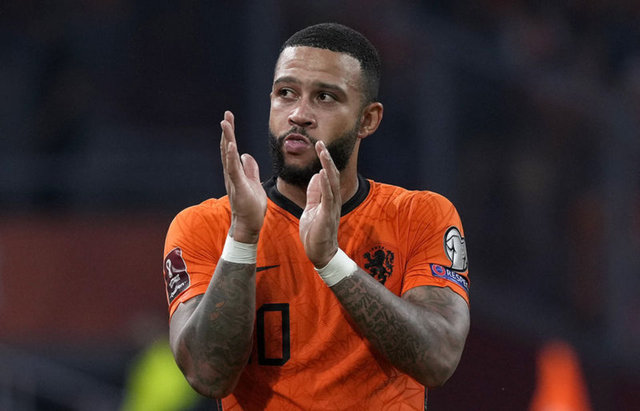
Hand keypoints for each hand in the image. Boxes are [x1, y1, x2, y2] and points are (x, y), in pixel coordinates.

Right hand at [220, 111, 266, 242]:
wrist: (249, 225)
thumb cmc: (251, 206)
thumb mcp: (253, 182)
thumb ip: (250, 168)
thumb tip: (246, 155)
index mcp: (235, 171)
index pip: (231, 148)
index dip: (230, 133)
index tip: (229, 118)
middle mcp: (231, 173)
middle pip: (227, 148)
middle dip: (227, 131)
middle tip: (226, 115)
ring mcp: (233, 180)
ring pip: (228, 156)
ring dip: (228, 139)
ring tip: (225, 124)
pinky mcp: (238, 187)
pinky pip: (234, 170)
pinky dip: (232, 157)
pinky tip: (232, 145)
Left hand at [299, 141, 340, 266]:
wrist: (320, 253)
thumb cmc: (316, 233)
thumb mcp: (311, 208)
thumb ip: (315, 193)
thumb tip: (316, 176)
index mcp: (328, 198)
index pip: (328, 175)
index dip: (324, 160)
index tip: (319, 145)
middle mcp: (333, 201)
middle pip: (332, 175)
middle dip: (326, 159)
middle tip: (321, 143)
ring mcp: (331, 208)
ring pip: (332, 183)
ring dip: (327, 167)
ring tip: (323, 153)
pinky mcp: (327, 216)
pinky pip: (328, 198)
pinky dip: (326, 186)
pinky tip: (322, 174)